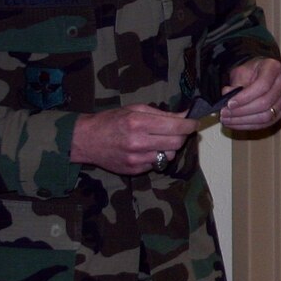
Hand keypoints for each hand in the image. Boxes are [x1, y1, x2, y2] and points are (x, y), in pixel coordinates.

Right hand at [72, 103, 198, 175]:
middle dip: (182, 136)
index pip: (175, 126)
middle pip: (176, 143)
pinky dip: (157, 157)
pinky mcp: (134, 170)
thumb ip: (161, 114)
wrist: (86, 140)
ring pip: (169, 156)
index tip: (194, 123)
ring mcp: (136, 159)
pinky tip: (146, 150)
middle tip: (179, 131)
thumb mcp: (135, 110)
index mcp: (138, 122)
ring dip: (169, 148)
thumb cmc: (111, 120)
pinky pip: (156, 164)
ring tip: (159, 141)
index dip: (190, 125)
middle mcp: (138, 142)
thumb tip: (185, 116)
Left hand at [221, 58, 280, 130]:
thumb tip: (227, 95)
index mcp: (273, 68)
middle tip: (225, 113)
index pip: (262, 85)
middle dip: (242, 111)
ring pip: (266, 116)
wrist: (262, 75)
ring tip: (227, 120)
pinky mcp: (279, 112)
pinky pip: (265, 124)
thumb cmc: (252, 72)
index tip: (229, 103)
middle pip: (264, 103)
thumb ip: (235, 83)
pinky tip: (235, 124)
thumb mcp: (241, 71)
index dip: (245, 97)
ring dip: (244, 121)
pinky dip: (248, 126)